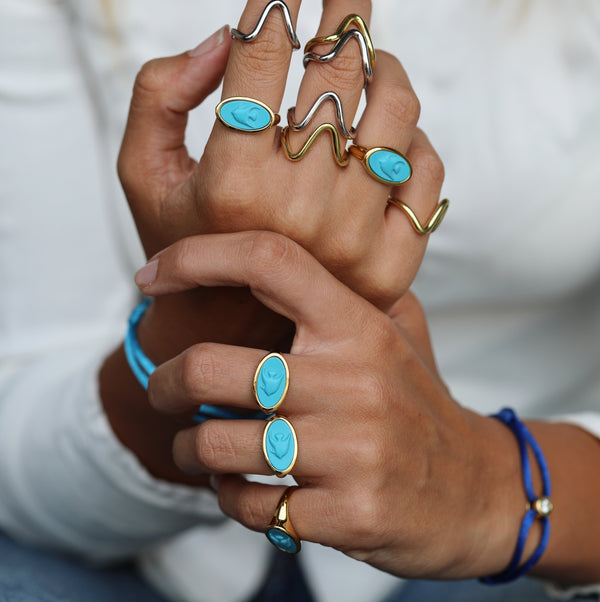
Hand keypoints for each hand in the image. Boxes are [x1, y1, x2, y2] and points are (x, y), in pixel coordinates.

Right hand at [118, 0, 443, 308]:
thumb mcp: (142, 172)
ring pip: (395, 112)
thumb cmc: (186, 244)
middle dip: (343, 11)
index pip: (265, 54)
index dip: (276, 1)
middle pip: (337, 72)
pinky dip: (414, 138)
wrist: (229, 333)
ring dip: (384, 67)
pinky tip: (385, 132)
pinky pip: (425, 172)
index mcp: (231, 186)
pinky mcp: (390, 264)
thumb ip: (159, 93)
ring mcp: (352, 242)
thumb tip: (227, 39)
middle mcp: (297, 212)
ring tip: (366, 59)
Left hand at [136, 230, 526, 579]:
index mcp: (360, 327)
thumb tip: (270, 260)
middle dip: (164, 381)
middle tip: (163, 388)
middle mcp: (353, 382)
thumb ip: (349, 290)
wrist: (481, 491)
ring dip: (189, 449)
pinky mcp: (346, 514)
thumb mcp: (402, 332)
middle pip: (211, 366)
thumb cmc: (424, 405)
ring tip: (195, 448)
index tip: (151, 276)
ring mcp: (350, 452)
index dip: (197, 256)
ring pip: (216, 444)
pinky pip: (248, 505)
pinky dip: (227, 499)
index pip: (268, 261)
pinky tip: (239, 490)